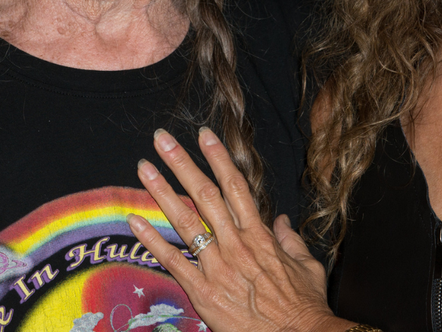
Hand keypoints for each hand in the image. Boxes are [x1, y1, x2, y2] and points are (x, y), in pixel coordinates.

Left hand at [126, 127, 347, 331]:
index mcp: (260, 235)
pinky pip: (173, 261)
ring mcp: (218, 266)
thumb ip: (292, 240)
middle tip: (161, 139)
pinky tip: (134, 220)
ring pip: (185, 221)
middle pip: (205, 194)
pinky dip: (152, 240)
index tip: (203, 135)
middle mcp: (236, 244)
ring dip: (162, 191)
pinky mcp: (203, 291)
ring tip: (143, 168)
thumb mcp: (307, 266)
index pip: (235, 186)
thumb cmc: (304, 305)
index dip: (218, 158)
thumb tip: (283, 221)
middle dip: (181, 163)